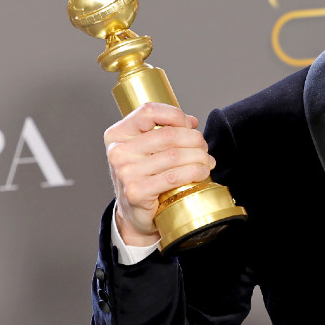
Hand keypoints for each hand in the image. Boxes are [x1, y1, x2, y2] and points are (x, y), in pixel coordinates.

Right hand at [104, 103, 215, 246]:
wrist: (134, 214)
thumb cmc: (143, 177)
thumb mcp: (146, 149)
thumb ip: (164, 131)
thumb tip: (191, 121)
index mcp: (117, 134)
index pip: (148, 111)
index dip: (175, 115)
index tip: (190, 125)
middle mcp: (118, 151)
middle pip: (168, 134)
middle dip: (195, 139)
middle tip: (204, 148)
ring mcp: (126, 172)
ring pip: (175, 155)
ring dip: (199, 157)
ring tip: (207, 161)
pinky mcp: (136, 192)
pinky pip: (174, 176)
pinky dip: (195, 172)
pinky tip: (202, 173)